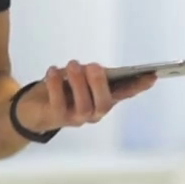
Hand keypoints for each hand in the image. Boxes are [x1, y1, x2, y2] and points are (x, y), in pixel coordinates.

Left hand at [15, 60, 155, 132]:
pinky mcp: (56, 119)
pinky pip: (58, 104)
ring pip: (84, 106)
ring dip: (78, 83)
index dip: (138, 86)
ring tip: (73, 64)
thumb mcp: (77, 78)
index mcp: (103, 99)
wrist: (32, 108)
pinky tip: (51, 71)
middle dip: (100, 84)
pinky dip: (55, 85)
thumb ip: (88, 74)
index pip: (125, 93)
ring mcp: (76, 118)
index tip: (152, 75)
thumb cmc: (60, 89)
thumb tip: (94, 70)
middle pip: (105, 104)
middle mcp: (93, 113)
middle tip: (93, 65)